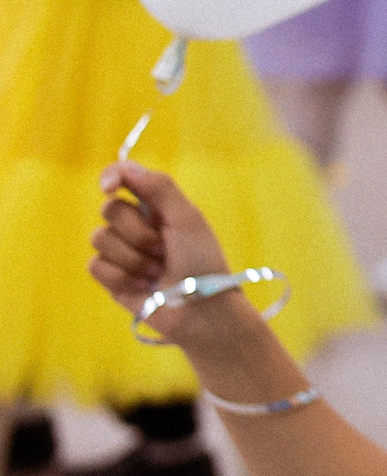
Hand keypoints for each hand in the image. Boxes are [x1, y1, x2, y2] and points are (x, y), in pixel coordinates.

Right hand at [90, 163, 232, 338]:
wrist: (199, 309)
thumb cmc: (201, 262)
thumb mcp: (187, 220)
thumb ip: (160, 189)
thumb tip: (126, 167)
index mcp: (157, 205)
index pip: (124, 178)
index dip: (112, 176)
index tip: (110, 186)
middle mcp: (136, 224)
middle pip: (110, 209)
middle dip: (138, 231)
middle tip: (165, 249)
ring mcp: (121, 250)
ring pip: (100, 238)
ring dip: (133, 258)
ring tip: (157, 271)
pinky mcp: (111, 276)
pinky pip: (96, 265)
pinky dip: (121, 276)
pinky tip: (143, 286)